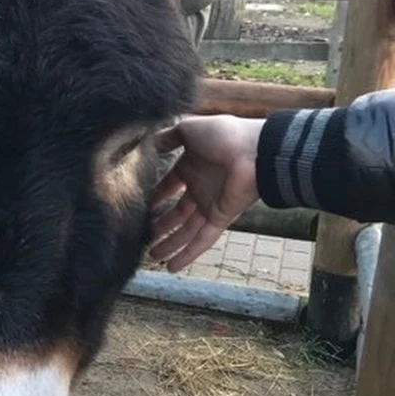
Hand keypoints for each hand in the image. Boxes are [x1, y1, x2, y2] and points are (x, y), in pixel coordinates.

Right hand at [148, 115, 264, 271]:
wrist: (256, 149)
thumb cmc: (225, 135)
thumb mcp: (189, 129)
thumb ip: (167, 136)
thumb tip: (148, 141)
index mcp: (192, 168)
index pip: (168, 187)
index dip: (155, 198)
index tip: (140, 208)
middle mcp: (200, 189)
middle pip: (177, 214)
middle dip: (161, 227)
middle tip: (143, 239)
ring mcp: (211, 205)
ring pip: (186, 231)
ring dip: (169, 245)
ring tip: (151, 257)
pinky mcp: (221, 218)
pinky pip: (202, 240)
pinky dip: (187, 255)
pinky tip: (171, 267)